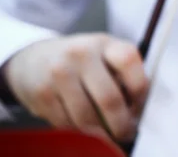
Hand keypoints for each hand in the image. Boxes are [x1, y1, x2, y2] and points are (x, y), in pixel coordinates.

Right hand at [2, 33, 148, 142]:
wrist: (34, 59)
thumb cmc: (82, 61)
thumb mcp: (106, 54)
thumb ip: (125, 73)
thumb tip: (143, 107)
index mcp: (105, 43)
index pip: (129, 61)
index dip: (140, 89)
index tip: (140, 106)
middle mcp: (81, 54)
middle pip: (109, 98)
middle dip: (121, 124)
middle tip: (126, 133)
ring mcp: (60, 73)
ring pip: (87, 118)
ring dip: (100, 133)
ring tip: (106, 134)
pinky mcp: (42, 93)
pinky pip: (67, 124)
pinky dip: (78, 132)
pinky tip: (83, 126)